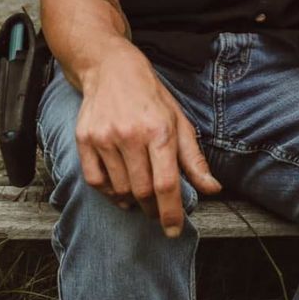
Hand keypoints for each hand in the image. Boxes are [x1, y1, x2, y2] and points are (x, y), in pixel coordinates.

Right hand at [74, 41, 220, 236]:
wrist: (111, 69)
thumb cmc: (150, 97)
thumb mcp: (179, 121)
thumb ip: (194, 159)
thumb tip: (213, 189)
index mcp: (160, 130)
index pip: (166, 183)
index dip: (172, 212)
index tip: (174, 231)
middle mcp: (131, 135)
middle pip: (142, 191)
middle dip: (153, 209)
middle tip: (158, 211)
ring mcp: (105, 138)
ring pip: (120, 189)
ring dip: (133, 201)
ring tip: (141, 195)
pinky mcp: (84, 140)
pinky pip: (96, 181)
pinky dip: (110, 193)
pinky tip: (120, 188)